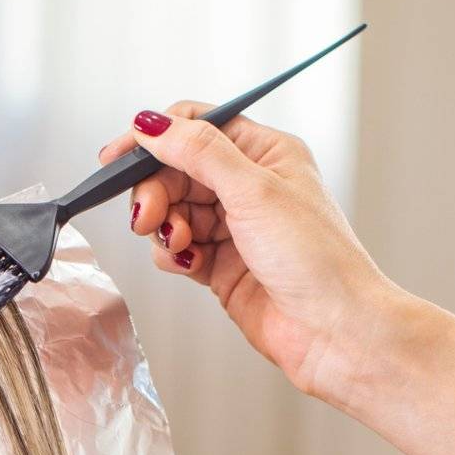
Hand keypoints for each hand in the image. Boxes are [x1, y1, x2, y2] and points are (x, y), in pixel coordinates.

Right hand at [98, 103, 397, 404]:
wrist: (336, 332)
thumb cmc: (318, 261)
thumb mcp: (254, 191)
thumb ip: (199, 152)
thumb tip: (153, 122)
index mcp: (266, 154)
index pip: (198, 127)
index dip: (156, 138)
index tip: (118, 157)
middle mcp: (250, 187)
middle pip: (177, 171)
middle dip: (156, 190)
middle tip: (148, 215)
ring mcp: (235, 228)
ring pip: (173, 211)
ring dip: (165, 226)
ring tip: (179, 244)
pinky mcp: (222, 266)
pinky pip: (179, 248)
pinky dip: (173, 255)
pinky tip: (188, 264)